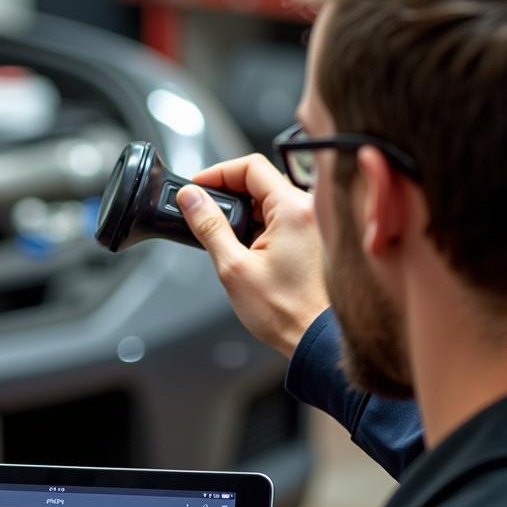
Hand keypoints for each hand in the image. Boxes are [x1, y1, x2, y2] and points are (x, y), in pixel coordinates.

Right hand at [177, 153, 328, 358]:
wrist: (315, 340)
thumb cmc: (285, 311)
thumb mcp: (234, 267)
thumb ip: (209, 227)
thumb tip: (191, 199)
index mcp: (293, 208)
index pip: (250, 166)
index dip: (217, 173)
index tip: (197, 189)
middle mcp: (310, 209)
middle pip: (260, 181)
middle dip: (228, 195)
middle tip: (204, 216)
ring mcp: (314, 223)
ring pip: (269, 201)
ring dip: (243, 214)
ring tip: (226, 242)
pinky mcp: (314, 238)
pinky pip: (281, 218)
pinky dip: (259, 226)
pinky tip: (247, 251)